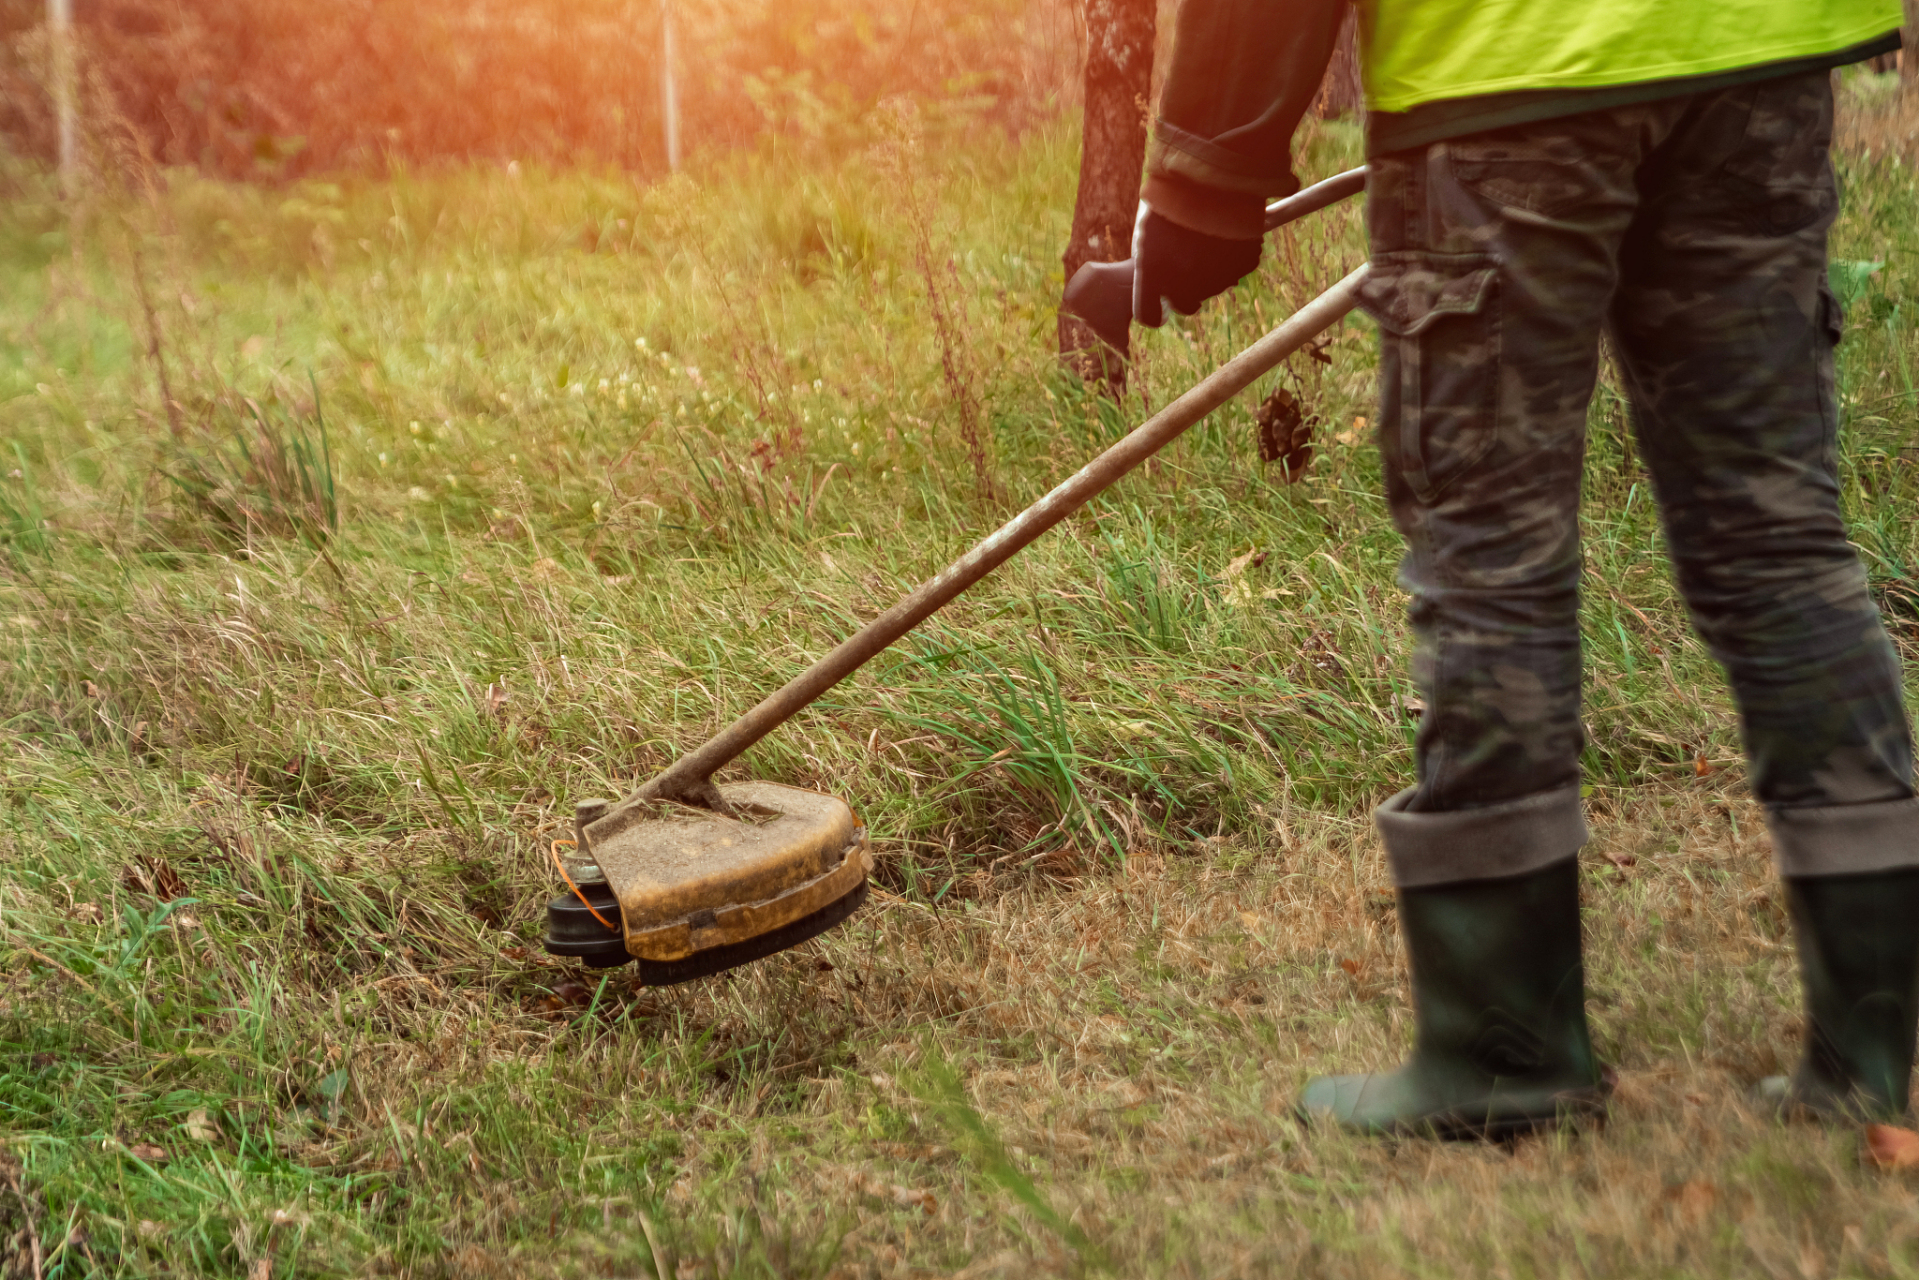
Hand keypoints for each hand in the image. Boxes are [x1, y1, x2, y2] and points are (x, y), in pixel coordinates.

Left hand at [1131, 204, 1261, 327]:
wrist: (1214, 167)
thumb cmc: (1173, 193)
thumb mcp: (1148, 227)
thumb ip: (1149, 262)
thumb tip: (1157, 288)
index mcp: (1154, 271)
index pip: (1148, 315)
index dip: (1153, 311)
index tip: (1159, 305)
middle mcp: (1186, 281)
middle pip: (1186, 305)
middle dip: (1186, 290)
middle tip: (1187, 261)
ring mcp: (1218, 274)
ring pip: (1214, 286)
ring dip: (1210, 271)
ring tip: (1207, 236)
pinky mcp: (1244, 263)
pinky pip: (1237, 270)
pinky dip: (1233, 257)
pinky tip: (1226, 233)